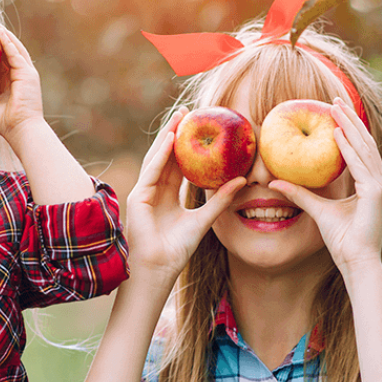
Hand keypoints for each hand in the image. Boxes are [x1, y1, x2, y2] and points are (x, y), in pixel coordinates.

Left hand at [0, 20, 44, 139]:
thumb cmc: (2, 123)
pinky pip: (16, 53)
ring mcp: (26, 73)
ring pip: (13, 47)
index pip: (0, 60)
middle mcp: (19, 74)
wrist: (20, 130)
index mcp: (10, 81)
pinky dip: (8, 42)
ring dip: (1, 32)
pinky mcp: (28, 74)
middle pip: (7, 48)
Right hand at [126, 108, 244, 278]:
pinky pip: (152, 171)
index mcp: (168, 196)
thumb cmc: (177, 250)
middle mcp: (155, 191)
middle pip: (166, 156)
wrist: (159, 269)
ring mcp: (145, 192)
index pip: (178, 164)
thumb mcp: (204, 220)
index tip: (199, 126)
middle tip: (189, 112)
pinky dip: (161, 155)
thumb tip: (243, 181)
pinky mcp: (139, 197)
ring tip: (179, 116)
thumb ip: (220, 200)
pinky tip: (171, 139)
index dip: (187, 145)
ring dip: (167, 136)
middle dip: (175, 133)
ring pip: (157, 158)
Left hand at [268, 97, 381, 273]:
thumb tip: (275, 182)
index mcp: (372, 184)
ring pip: (363, 149)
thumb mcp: (318, 210)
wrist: (357, 261)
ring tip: (334, 108)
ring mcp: (381, 187)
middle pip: (364, 143)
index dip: (349, 129)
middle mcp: (380, 182)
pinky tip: (336, 134)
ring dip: (348, 126)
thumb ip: (300, 194)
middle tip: (335, 100)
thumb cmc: (342, 241)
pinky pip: (360, 165)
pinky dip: (348, 149)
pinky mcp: (377, 193)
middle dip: (349, 120)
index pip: (361, 150)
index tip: (334, 112)